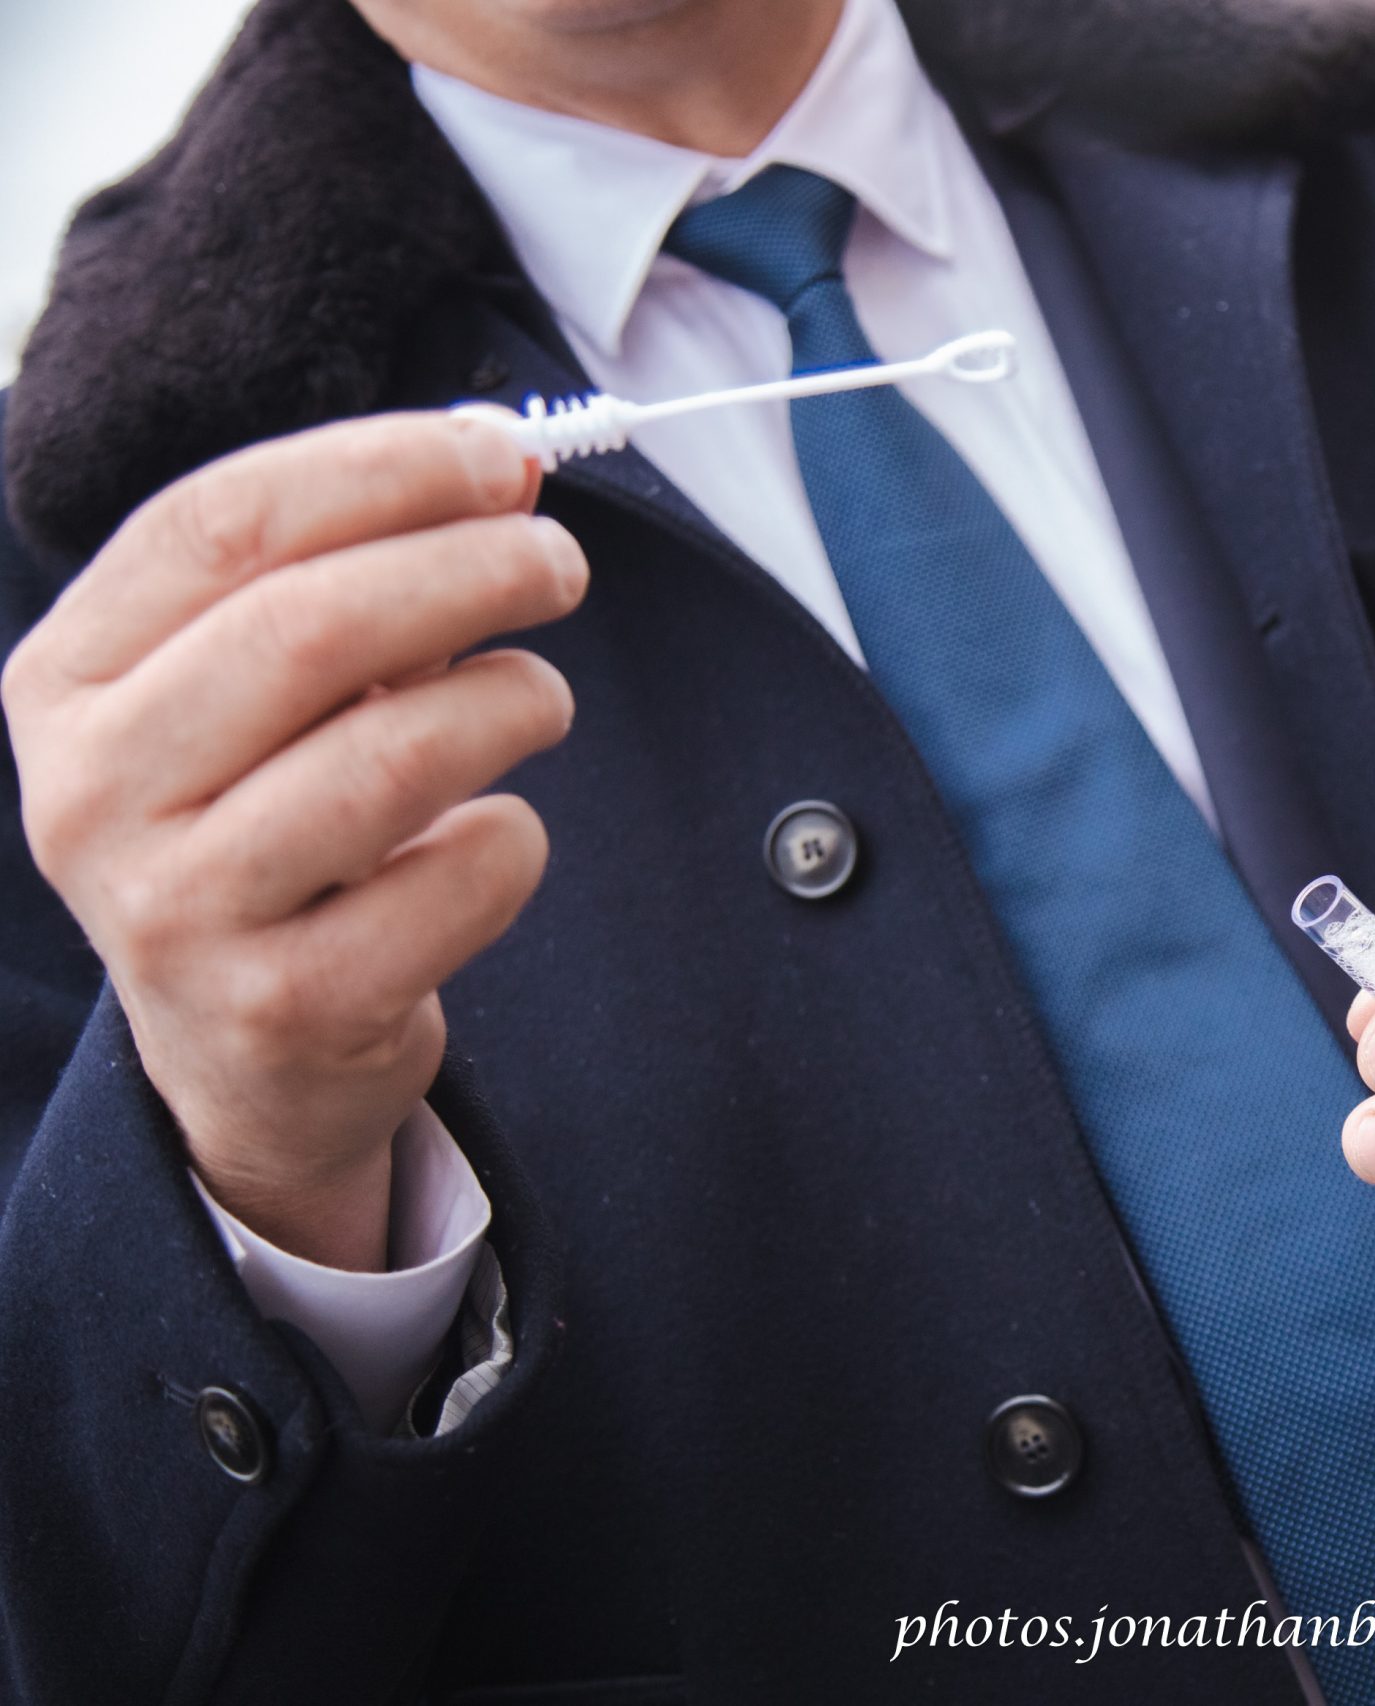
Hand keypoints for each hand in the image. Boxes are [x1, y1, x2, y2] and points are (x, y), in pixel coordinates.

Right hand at [2, 415, 585, 1269]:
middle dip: (468, 570)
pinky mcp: (282, 1007)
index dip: (381, 469)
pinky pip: (453, 882)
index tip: (500, 455)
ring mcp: (176, 912)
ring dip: (509, 701)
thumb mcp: (272, 695)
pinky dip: (514, 841)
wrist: (248, 1052)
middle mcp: (91, 794)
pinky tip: (495, 835)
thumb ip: (365, 572)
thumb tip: (503, 456)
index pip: (218, 524)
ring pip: (391, 756)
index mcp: (67, 682)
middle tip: (560, 565)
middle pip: (306, 627)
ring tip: (540, 697)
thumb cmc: (273, 825)